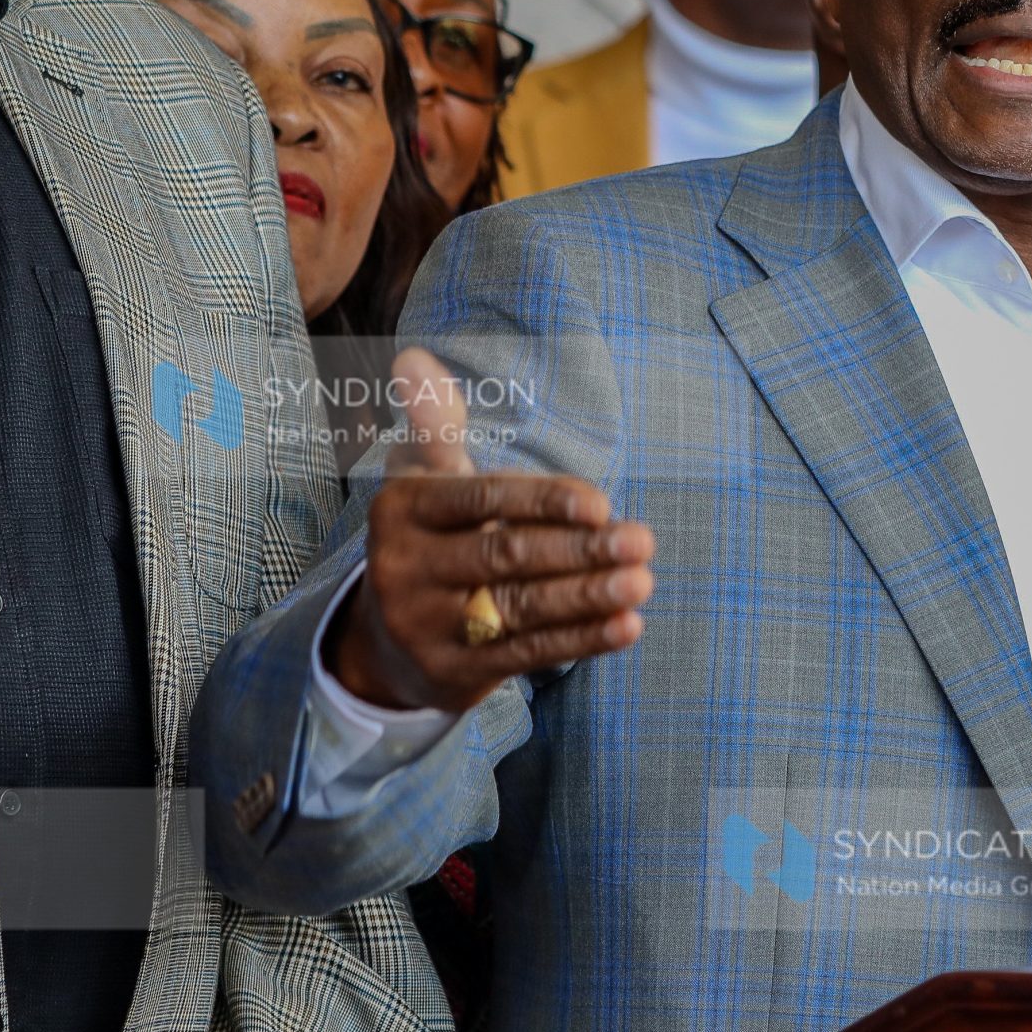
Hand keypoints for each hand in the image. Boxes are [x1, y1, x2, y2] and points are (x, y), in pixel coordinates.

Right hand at [325, 348, 654, 712]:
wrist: (388, 640)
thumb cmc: (432, 540)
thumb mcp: (427, 482)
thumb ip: (434, 424)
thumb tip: (414, 357)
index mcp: (400, 510)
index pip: (481, 500)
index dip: (544, 502)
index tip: (602, 505)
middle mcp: (401, 568)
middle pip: (504, 555)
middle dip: (579, 550)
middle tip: (642, 540)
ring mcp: (422, 626)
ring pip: (518, 608)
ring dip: (588, 596)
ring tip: (643, 581)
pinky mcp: (449, 674)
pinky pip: (525, 654)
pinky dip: (581, 640)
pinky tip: (626, 626)